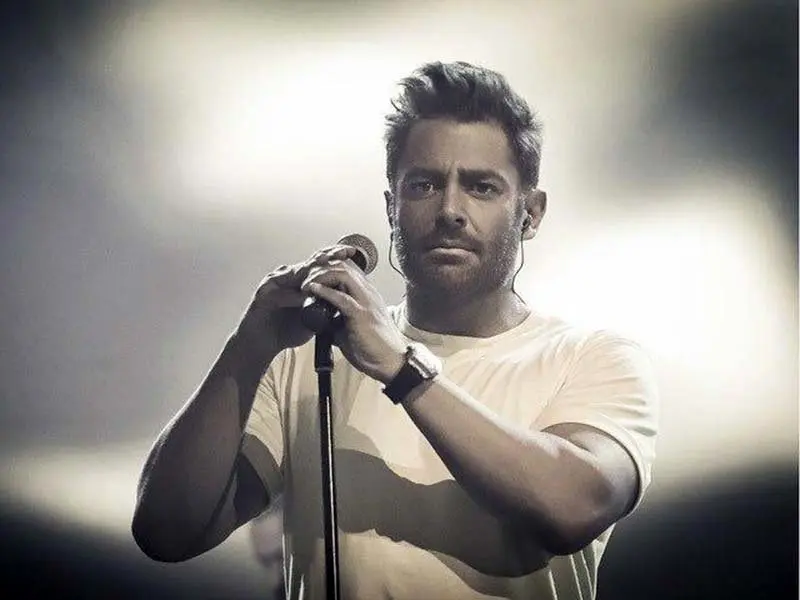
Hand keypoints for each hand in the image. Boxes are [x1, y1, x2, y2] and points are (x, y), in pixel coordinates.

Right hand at [236, 245, 359, 357]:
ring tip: (328, 266)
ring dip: (312, 270)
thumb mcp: (312, 316)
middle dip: (328, 256)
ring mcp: (274, 284)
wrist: (262, 344)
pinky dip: (293, 294)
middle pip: (309, 262)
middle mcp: (287, 277)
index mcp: (300, 280)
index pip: (320, 264)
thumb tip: (347, 300)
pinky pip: (279, 293)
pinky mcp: (262, 296)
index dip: (335, 257)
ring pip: (294, 273)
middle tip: (343, 252)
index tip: (352, 253)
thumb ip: (326, 306)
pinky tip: (306, 294)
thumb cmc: (285, 330)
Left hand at [301, 260, 406, 383]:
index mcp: (366, 293)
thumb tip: (319, 322)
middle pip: (342, 264)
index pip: (347, 266)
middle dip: (320, 267)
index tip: (310, 276)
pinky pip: (341, 297)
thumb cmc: (373, 347)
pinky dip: (324, 291)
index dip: (326, 266)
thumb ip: (337, 320)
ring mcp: (366, 301)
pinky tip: (312, 290)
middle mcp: (367, 292)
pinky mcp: (362, 314)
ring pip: (342, 273)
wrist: (390, 362)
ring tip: (305, 284)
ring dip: (320, 275)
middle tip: (303, 278)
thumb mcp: (351, 328)